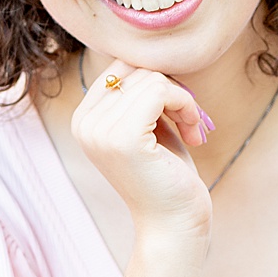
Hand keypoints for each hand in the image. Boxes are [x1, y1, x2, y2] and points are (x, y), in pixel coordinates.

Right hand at [70, 61, 211, 239]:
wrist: (173, 224)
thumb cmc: (168, 175)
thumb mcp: (151, 126)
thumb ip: (144, 92)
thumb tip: (154, 52)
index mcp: (84, 118)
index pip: (121, 67)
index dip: (158, 81)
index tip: (178, 112)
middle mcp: (84, 122)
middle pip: (136, 68)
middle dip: (172, 89)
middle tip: (190, 121)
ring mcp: (99, 130)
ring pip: (152, 78)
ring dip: (184, 101)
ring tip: (192, 130)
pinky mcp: (122, 137)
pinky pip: (160, 90)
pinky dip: (186, 105)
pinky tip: (194, 134)